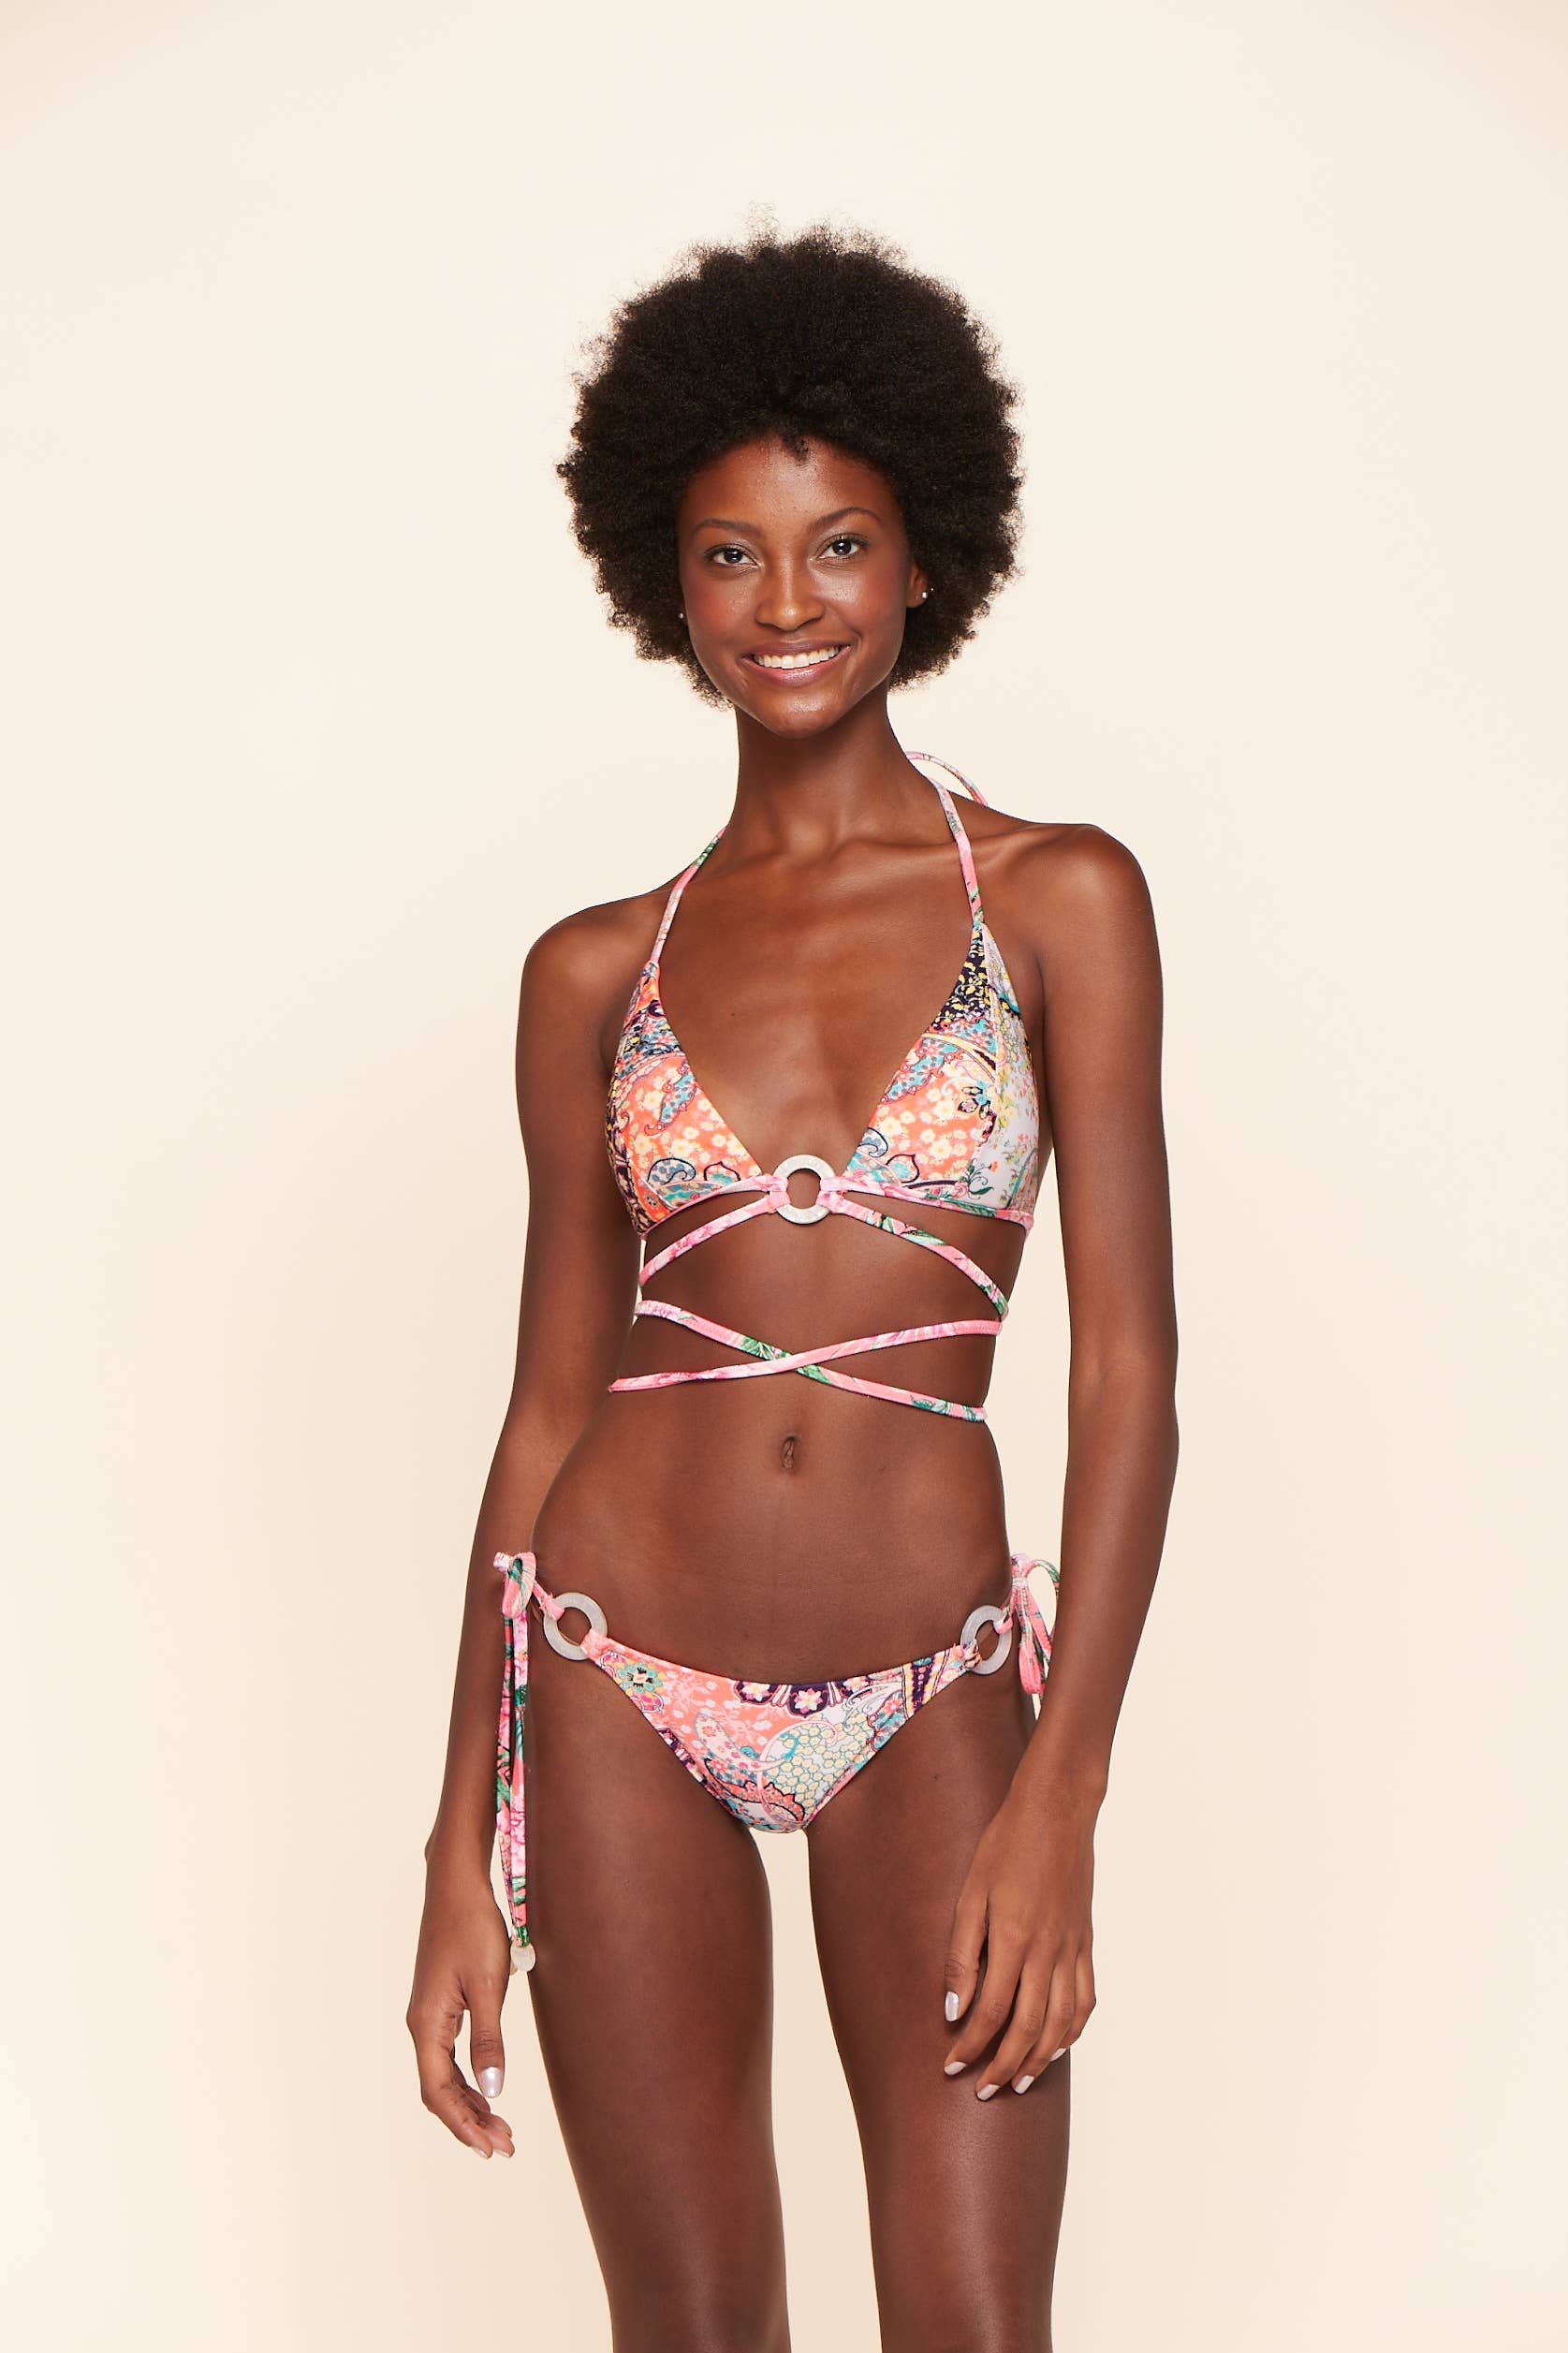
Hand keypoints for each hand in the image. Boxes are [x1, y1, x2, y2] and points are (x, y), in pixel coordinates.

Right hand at [407, 1856, 516, 2157]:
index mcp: (426, 2024)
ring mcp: (429, 2014)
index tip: (490, 2149)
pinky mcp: (441, 2003)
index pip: (438, 2091)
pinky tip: (488, 2089)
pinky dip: (468, 2078)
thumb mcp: (489, 1985)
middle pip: (439, 2090)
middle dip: (469, 2121)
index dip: (463, 2124)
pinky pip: (449, 2055)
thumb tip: (493, 2092)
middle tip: (506, 2146)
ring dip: (470, 2102)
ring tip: (501, 2127)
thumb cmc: (474, 1928)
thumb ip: (490, 2040)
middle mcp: (421, 2024)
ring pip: (444, 2074)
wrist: (458, 1885)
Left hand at [942, 1779, 1097, 2097]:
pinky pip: (1085, 2000)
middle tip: (983, 2091)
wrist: (1057, 1811)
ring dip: (1040, 2059)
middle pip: (1029, 2028)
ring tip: (1019, 2082)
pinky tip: (1057, 2044)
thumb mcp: (970, 1892)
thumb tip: (952, 2009)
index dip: (971, 2046)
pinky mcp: (1086, 1943)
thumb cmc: (1006, 1846)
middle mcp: (1048, 1951)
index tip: (951, 2066)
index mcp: (1014, 1938)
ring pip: (1062, 2023)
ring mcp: (1073, 1949)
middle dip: (1003, 2066)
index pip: (992, 2012)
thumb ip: (962, 1953)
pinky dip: (1072, 2031)